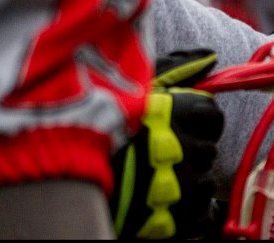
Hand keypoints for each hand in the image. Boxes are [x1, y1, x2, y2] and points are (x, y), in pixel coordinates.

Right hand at [110, 49, 224, 238]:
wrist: (60, 178)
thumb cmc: (95, 121)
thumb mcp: (133, 84)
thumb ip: (176, 69)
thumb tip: (209, 56)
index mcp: (177, 114)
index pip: (212, 115)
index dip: (200, 119)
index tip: (182, 123)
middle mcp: (184, 148)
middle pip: (208, 147)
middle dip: (190, 149)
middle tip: (160, 151)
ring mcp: (180, 186)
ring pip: (203, 181)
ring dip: (186, 178)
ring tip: (153, 176)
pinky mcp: (175, 218)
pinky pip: (199, 211)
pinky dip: (184, 207)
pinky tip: (160, 200)